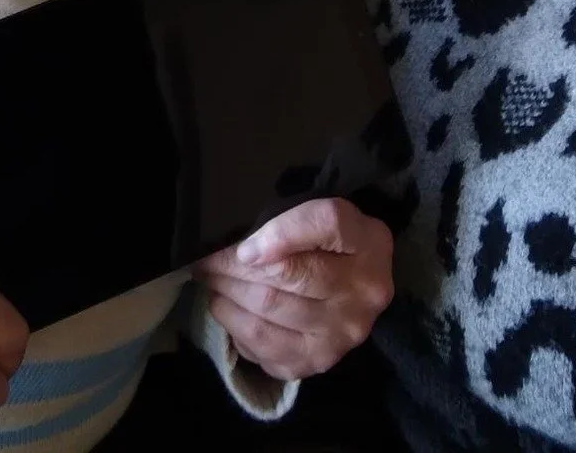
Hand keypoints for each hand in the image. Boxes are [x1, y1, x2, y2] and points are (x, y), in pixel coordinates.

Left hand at [191, 197, 394, 379]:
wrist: (354, 288)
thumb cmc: (328, 245)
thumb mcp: (321, 214)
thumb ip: (292, 220)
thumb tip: (245, 253)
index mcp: (369, 242)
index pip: (327, 224)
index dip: (280, 233)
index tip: (244, 245)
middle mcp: (363, 293)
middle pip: (288, 277)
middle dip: (234, 267)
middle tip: (207, 260)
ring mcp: (341, 333)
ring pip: (269, 312)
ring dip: (227, 294)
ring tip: (212, 281)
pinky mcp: (317, 361)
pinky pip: (264, 347)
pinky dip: (235, 325)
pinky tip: (227, 308)